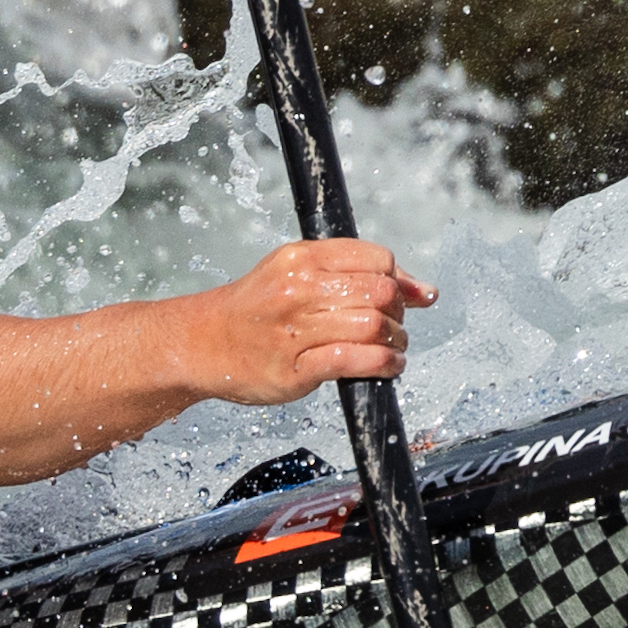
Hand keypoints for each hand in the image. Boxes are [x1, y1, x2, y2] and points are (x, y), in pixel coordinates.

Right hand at [193, 240, 435, 403]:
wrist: (203, 343)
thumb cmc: (255, 309)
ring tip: (393, 348)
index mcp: (302, 258)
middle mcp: (299, 289)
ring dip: (396, 341)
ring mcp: (295, 330)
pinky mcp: (295, 369)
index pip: (377, 259)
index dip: (400, 280)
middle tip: (395, 326)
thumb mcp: (296, 272)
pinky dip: (384, 365)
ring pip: (372, 327)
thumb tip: (424, 290)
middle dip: (400, 313)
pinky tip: (388, 366)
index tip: (403, 297)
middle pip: (381, 293)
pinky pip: (354, 361)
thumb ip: (354, 274)